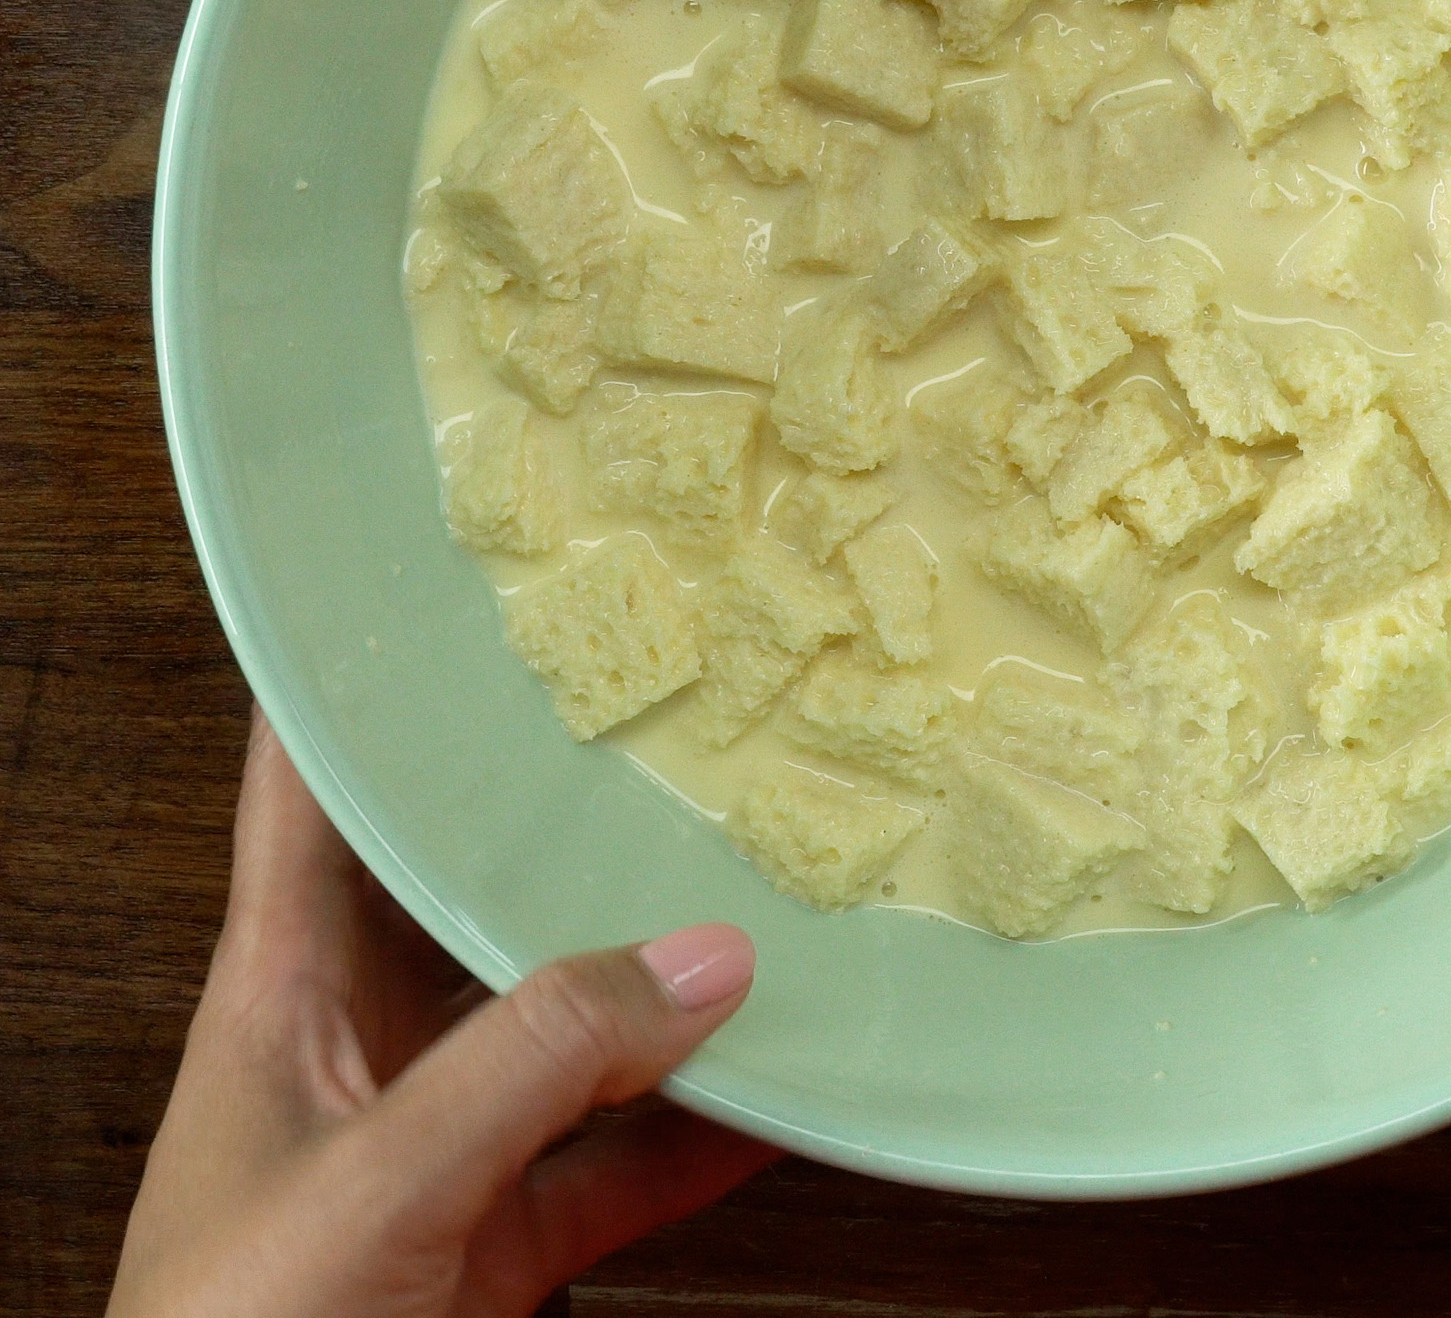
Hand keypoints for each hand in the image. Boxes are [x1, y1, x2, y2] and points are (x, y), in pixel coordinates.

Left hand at [108, 709, 775, 1317]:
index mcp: (278, 994)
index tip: (438, 588)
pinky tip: (785, 1091)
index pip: (303, 796)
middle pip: (464, 893)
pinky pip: (621, 1159)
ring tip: (766, 896)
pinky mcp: (494, 1247)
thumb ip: (532, 1067)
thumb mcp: (369, 1187)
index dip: (350, 682)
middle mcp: (362, 1049)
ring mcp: (436, 1150)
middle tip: (662, 718)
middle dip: (554, 815)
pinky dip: (703, 1130)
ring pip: (567, 1026)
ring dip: (661, 982)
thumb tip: (701, 963)